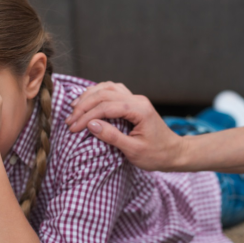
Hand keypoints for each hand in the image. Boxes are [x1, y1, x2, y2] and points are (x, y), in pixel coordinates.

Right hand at [65, 82, 185, 170]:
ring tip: (74, 109)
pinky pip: (112, 90)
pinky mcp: (133, 102)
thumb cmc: (157, 155)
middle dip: (84, 106)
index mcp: (139, 110)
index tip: (73, 128)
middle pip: (104, 94)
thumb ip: (112, 137)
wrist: (174, 153)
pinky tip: (88, 101)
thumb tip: (90, 125)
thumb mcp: (134, 151)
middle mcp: (138, 100)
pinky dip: (97, 94)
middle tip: (69, 121)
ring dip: (89, 96)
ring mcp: (136, 99)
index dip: (87, 116)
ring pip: (107, 87)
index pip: (106, 107)